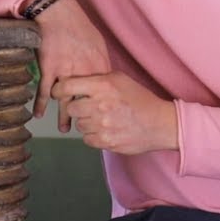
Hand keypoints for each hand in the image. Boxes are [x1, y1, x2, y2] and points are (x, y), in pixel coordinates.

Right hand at [29, 0, 110, 131]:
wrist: (58, 12)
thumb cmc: (79, 25)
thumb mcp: (98, 43)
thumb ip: (100, 63)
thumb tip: (103, 77)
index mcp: (98, 66)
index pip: (103, 94)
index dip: (102, 107)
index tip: (102, 116)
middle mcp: (83, 72)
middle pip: (87, 101)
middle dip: (87, 116)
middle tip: (88, 129)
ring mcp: (65, 71)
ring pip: (66, 100)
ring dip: (65, 116)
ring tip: (66, 130)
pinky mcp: (48, 69)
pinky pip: (44, 91)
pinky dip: (41, 103)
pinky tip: (39, 114)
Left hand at [50, 71, 178, 154]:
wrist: (160, 124)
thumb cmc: (140, 99)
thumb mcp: (120, 79)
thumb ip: (97, 78)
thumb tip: (74, 80)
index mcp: (103, 86)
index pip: (68, 86)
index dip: (59, 89)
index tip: (59, 92)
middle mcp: (100, 105)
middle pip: (71, 108)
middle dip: (77, 108)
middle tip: (88, 108)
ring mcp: (103, 125)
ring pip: (79, 125)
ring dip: (86, 123)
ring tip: (101, 119)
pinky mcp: (106, 142)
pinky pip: (87, 139)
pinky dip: (93, 136)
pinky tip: (105, 130)